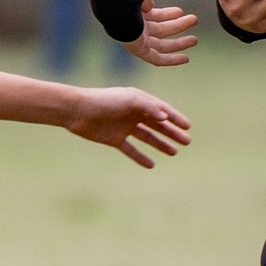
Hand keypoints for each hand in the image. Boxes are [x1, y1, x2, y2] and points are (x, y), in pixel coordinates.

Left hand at [65, 87, 193, 167]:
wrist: (77, 111)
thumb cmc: (104, 101)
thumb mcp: (129, 100)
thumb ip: (148, 107)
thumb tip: (165, 117)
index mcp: (138, 101)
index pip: (161, 110)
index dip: (175, 117)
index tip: (188, 126)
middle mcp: (133, 113)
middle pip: (157, 125)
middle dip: (172, 132)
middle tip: (187, 142)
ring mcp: (124, 127)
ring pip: (147, 137)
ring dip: (160, 144)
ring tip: (174, 152)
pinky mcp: (114, 139)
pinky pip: (131, 150)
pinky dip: (140, 157)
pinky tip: (151, 165)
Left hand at [124, 0, 198, 65]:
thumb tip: (149, 7)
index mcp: (133, 10)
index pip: (153, 15)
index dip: (167, 14)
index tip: (180, 11)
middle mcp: (133, 25)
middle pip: (159, 30)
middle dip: (177, 26)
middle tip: (193, 20)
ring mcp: (135, 38)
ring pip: (161, 45)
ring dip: (179, 43)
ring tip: (195, 40)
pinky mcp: (137, 49)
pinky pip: (156, 59)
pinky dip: (171, 60)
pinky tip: (186, 58)